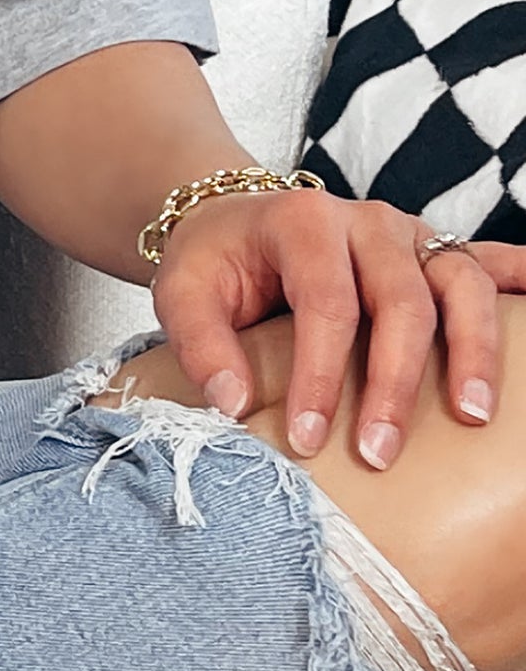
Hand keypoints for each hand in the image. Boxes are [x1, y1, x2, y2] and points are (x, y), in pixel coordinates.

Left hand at [150, 181, 525, 468]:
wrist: (227, 217)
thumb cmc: (211, 259)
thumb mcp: (180, 291)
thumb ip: (200, 344)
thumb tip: (233, 403)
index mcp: (303, 222)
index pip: (326, 305)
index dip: (322, 377)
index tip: (310, 441)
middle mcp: (366, 221)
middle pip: (402, 302)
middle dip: (395, 384)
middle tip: (380, 454)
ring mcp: (408, 233)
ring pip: (460, 285)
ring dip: (474, 352)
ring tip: (471, 417)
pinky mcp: (432, 251)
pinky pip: (487, 262)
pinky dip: (521, 280)